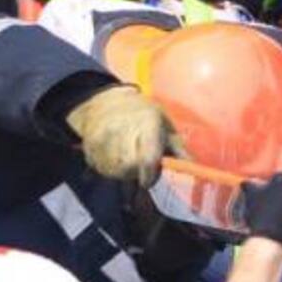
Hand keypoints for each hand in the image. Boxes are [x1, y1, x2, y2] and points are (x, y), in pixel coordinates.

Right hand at [65, 85, 180, 186]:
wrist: (105, 101)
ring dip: (122, 172)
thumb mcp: (164, 123)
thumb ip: (177, 147)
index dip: (151, 175)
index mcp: (147, 123)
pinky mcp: (89, 147)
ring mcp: (102, 139)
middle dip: (136, 173)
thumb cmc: (143, 113)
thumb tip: (192, 167)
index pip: (148, 158)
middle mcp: (122, 131)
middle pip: (128, 168)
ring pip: (113, 172)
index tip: (151, 179)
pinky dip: (108, 168)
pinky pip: (100, 169)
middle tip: (140, 165)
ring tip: (127, 157)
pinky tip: (113, 156)